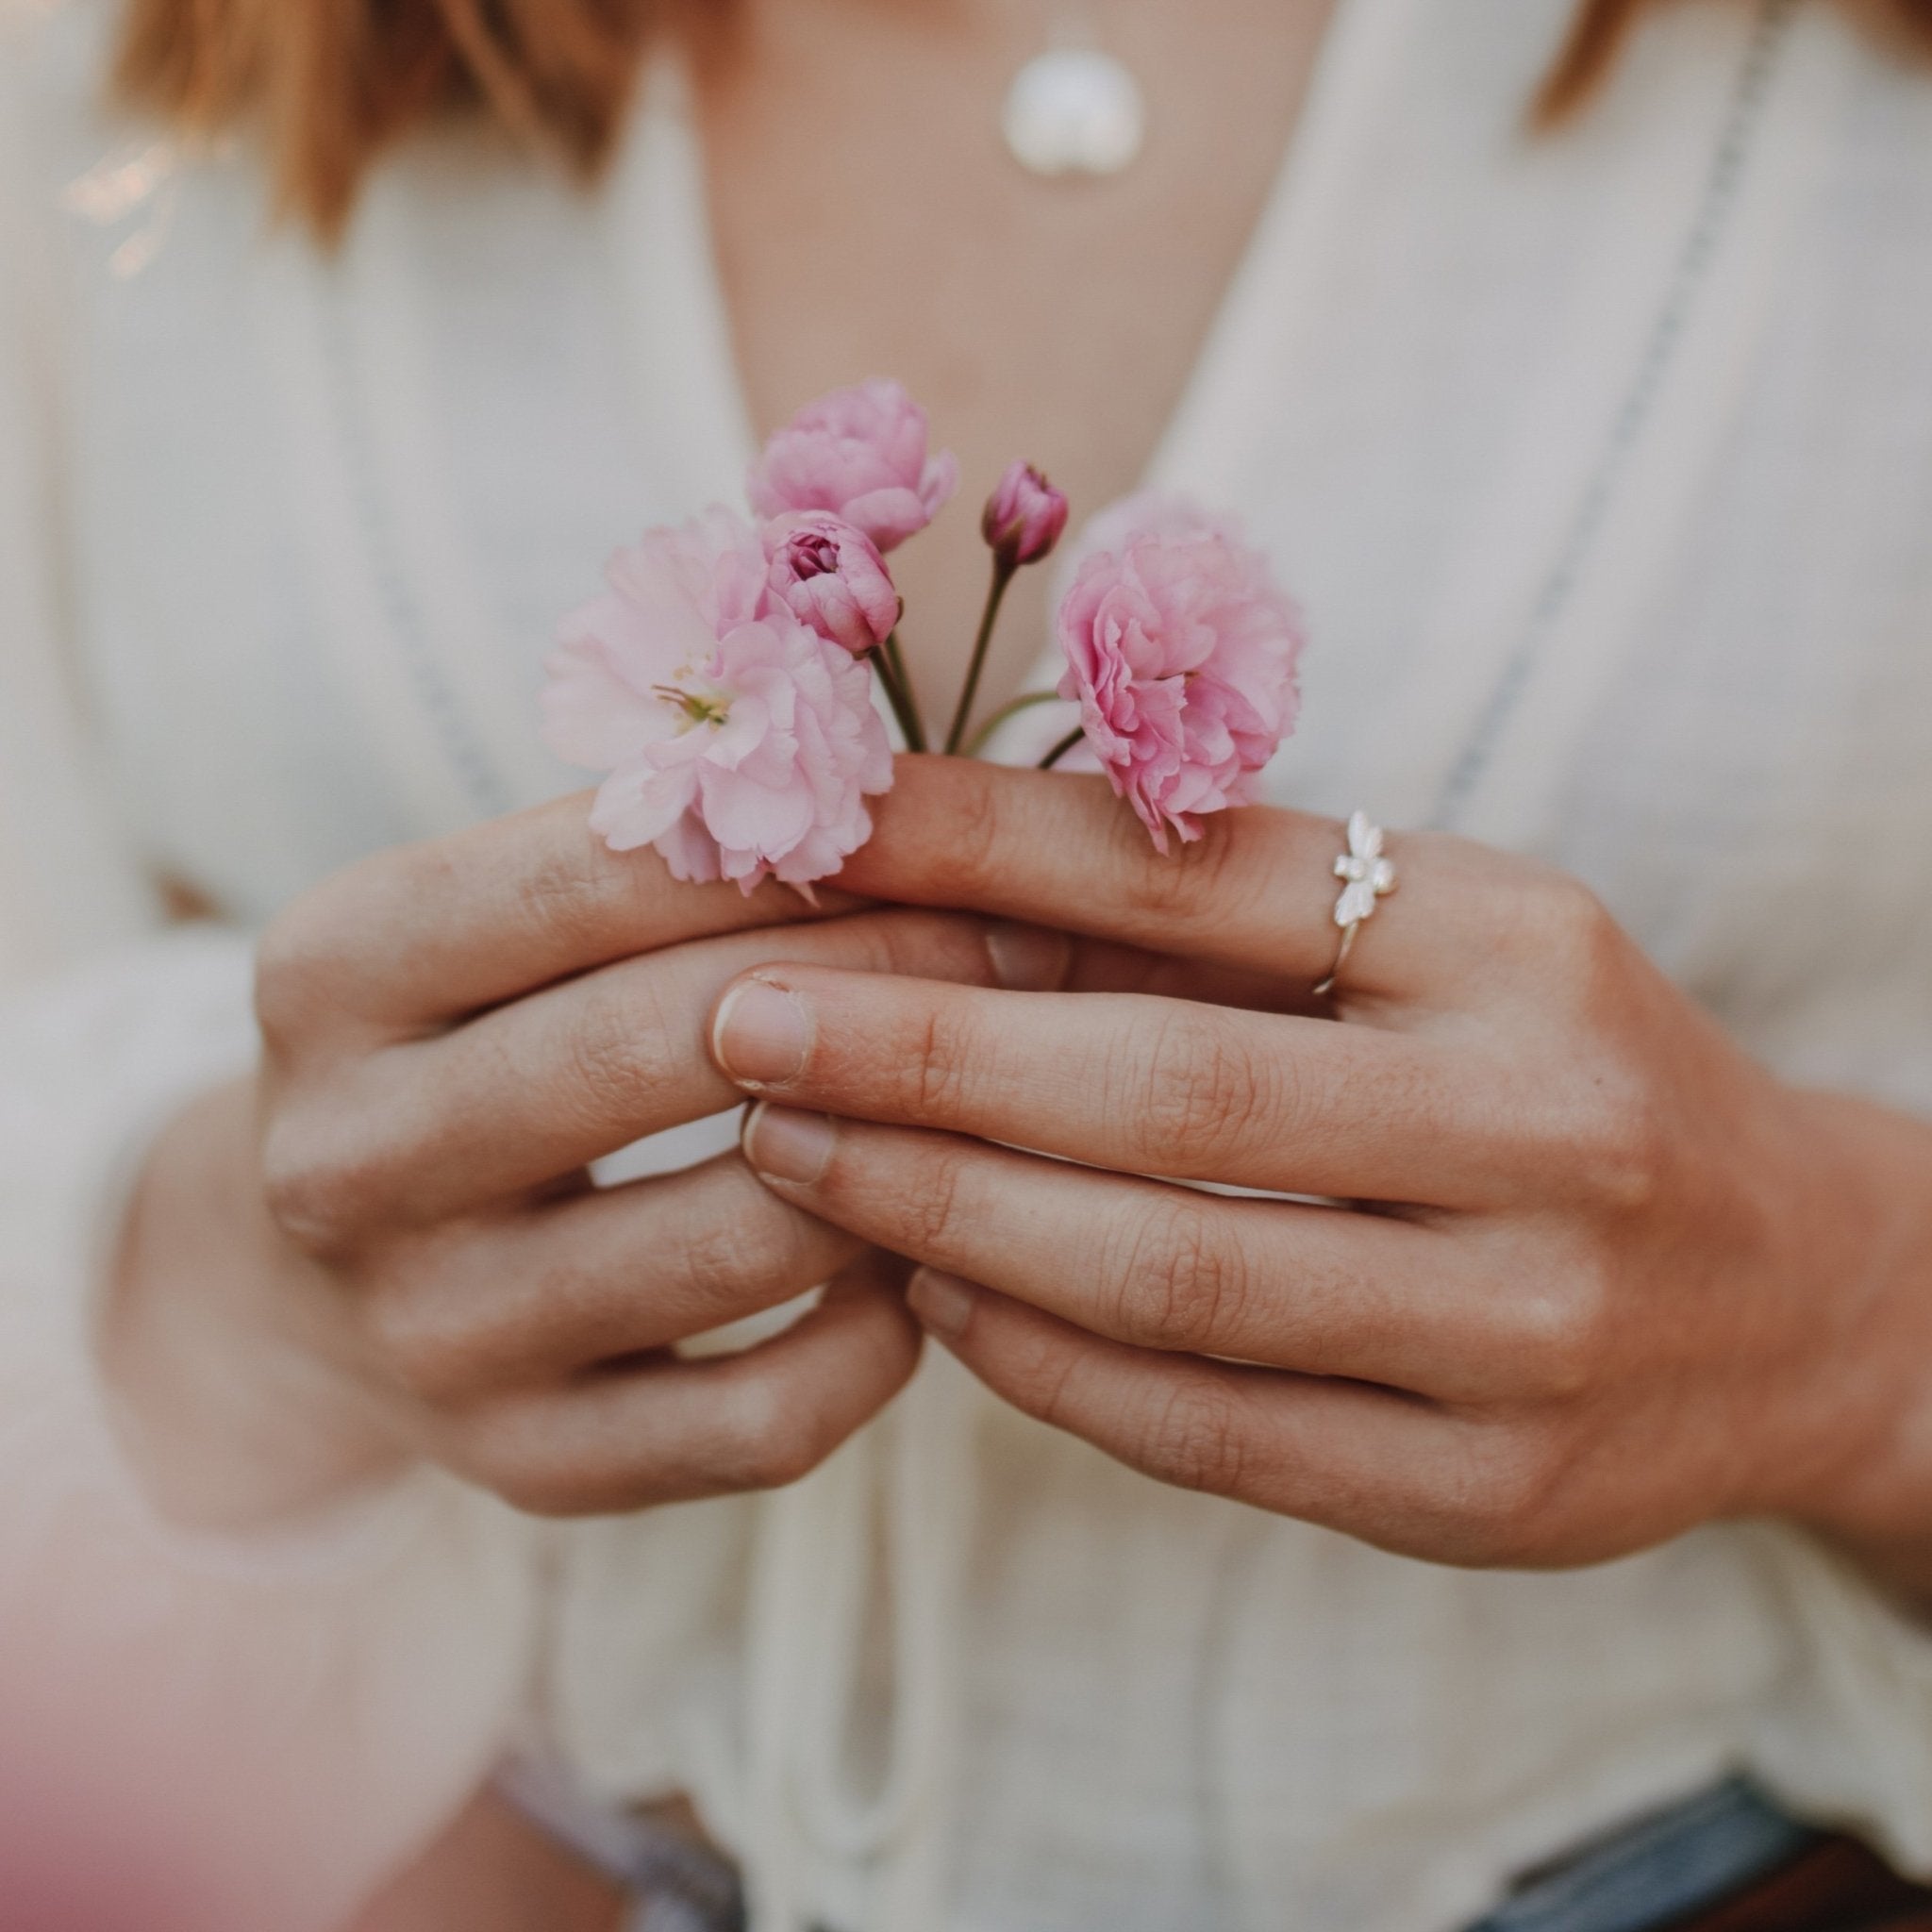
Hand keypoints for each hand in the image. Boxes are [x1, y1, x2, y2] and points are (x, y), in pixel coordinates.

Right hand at [106, 792, 1070, 1526]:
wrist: (305, 1277)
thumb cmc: (464, 1044)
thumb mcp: (480, 924)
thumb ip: (644, 860)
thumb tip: (910, 801)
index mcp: (332, 975)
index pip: (589, 878)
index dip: (797, 850)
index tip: (957, 836)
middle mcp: (348, 1161)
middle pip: (658, 1050)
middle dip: (880, 987)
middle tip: (1026, 950)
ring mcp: (433, 1335)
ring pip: (736, 1242)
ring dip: (899, 1162)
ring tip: (987, 1096)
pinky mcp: (523, 1465)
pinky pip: (763, 1418)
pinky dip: (877, 1338)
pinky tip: (915, 1261)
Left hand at [707, 758, 1931, 1573]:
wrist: (1794, 1299)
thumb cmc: (1562, 1076)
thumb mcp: (1446, 949)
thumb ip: (1228, 927)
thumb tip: (943, 892)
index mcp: (1515, 942)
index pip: (1204, 875)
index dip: (984, 843)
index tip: (814, 827)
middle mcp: (1538, 1126)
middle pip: (1166, 1087)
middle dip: (917, 1056)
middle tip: (742, 1026)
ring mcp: (1523, 1327)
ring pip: (1168, 1271)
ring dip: (943, 1216)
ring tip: (793, 1160)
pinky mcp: (1486, 1488)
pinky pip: (1208, 1425)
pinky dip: (1041, 1359)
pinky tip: (931, 1299)